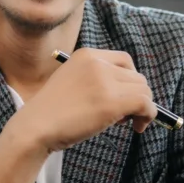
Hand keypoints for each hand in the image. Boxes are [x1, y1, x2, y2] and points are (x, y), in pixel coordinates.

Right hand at [17, 48, 156, 155]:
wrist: (35, 127)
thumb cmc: (52, 113)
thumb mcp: (73, 82)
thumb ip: (98, 80)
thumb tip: (133, 96)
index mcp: (87, 55)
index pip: (124, 60)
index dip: (130, 80)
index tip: (124, 98)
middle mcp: (97, 63)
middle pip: (137, 76)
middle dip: (135, 96)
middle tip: (123, 116)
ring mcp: (104, 81)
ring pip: (144, 90)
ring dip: (142, 108)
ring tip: (125, 123)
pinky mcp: (111, 102)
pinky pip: (146, 104)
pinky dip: (148, 116)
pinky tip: (138, 127)